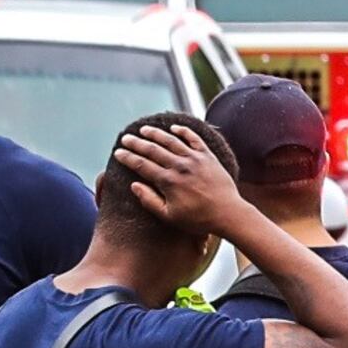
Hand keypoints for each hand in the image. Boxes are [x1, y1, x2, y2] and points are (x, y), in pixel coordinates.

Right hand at [112, 122, 259, 242]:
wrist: (229, 214)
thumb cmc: (198, 219)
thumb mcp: (170, 216)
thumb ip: (149, 200)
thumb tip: (134, 185)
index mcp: (168, 181)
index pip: (142, 165)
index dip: (128, 158)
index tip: (118, 152)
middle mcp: (180, 166)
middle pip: (153, 149)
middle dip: (136, 143)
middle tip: (125, 138)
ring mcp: (195, 159)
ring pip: (171, 141)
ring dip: (155, 134)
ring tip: (144, 129)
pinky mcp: (208, 157)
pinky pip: (194, 139)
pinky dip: (183, 131)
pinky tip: (173, 128)